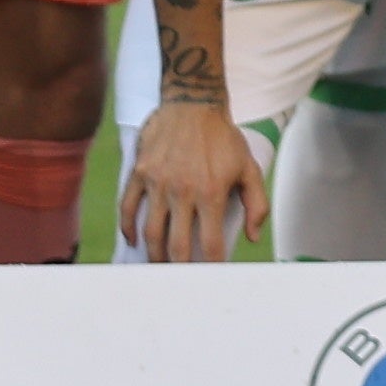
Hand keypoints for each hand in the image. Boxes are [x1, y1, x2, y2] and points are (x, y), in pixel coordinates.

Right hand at [119, 100, 267, 263]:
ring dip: (155, 255)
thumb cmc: (223, 138)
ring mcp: (158, 183)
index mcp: (212, 192)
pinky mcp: (140, 173)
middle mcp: (183, 191)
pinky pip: (129, 207)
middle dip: (180, 269)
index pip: (211, 243)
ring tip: (160, 266)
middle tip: (181, 280)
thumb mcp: (249, 168)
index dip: (212, 266)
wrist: (193, 104)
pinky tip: (134, 240)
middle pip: (177, 245)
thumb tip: (252, 236)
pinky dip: (128, 228)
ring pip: (151, 232)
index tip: (212, 278)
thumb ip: (256, 204)